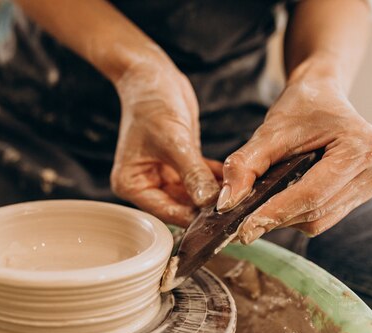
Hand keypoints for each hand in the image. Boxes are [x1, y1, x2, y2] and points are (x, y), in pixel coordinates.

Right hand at [111, 62, 221, 226]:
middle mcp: (145, 184)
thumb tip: (209, 202)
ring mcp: (162, 175)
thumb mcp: (173, 141)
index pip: (165, 211)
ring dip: (213, 194)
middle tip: (235, 207)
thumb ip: (192, 174)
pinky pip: (199, 180)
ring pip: (192, 195)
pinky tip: (235, 179)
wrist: (151, 76)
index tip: (220, 218)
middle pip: (179, 207)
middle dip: (205, 206)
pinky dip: (214, 179)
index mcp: (131, 184)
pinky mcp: (178, 165)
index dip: (192, 216)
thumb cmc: (151, 104)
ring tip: (239, 195)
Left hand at [217, 76, 371, 243]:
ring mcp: (371, 184)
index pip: (311, 194)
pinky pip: (323, 217)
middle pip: (315, 211)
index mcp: (360, 147)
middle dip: (275, 218)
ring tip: (258, 211)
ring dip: (285, 219)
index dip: (275, 213)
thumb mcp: (268, 132)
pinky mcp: (361, 194)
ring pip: (318, 220)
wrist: (322, 96)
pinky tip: (279, 204)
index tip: (243, 230)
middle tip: (241, 225)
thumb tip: (226, 204)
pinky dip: (296, 215)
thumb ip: (244, 166)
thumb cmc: (299, 108)